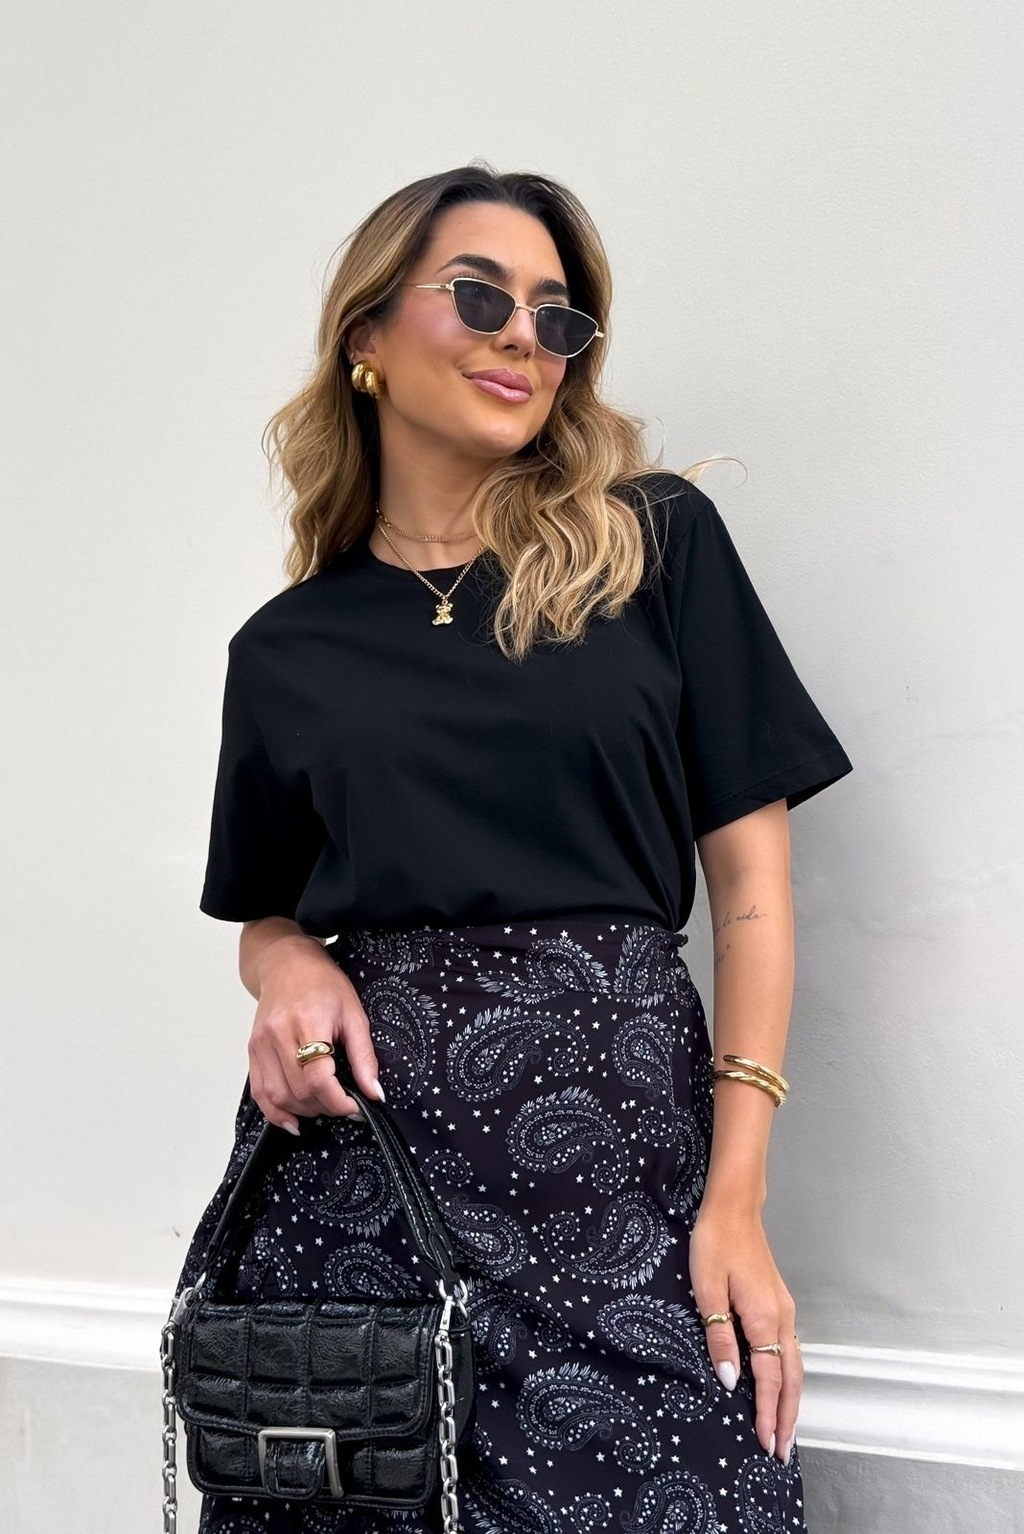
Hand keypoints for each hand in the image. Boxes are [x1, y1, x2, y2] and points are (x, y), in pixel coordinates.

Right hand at [247, 939, 382, 1133]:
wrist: (286, 962)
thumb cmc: (323, 983)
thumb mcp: (354, 1013)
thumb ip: (364, 1056)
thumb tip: (375, 1094)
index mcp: (308, 1022)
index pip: (318, 1078)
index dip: (338, 1102)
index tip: (356, 1107)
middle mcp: (278, 1034)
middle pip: (299, 1091)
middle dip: (326, 1107)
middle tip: (344, 1105)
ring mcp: (260, 1043)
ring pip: (278, 1096)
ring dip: (303, 1112)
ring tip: (324, 1106)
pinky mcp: (252, 1050)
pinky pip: (259, 1092)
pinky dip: (275, 1112)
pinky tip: (293, 1120)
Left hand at [689, 1200, 802, 1464]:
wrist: (734, 1208)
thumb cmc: (715, 1244)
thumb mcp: (707, 1289)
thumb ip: (718, 1336)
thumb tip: (728, 1381)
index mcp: (764, 1317)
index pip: (769, 1378)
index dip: (767, 1413)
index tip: (766, 1444)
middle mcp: (781, 1318)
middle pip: (791, 1379)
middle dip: (787, 1417)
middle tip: (781, 1453)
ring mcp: (784, 1310)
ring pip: (794, 1365)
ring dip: (791, 1400)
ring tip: (784, 1430)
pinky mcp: (778, 1303)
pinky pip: (789, 1350)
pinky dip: (788, 1378)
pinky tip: (779, 1387)